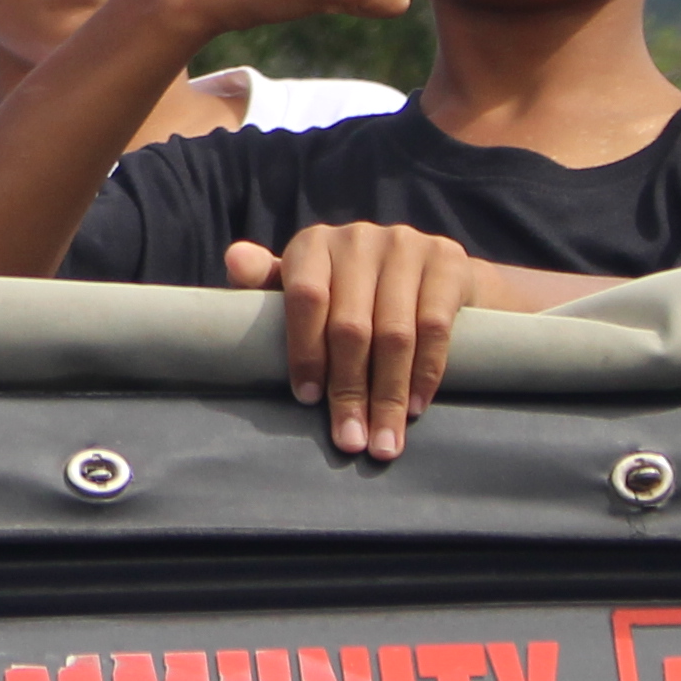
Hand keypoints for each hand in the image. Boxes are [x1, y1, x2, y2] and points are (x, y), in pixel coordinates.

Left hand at [226, 217, 467, 459]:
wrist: (432, 269)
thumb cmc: (351, 289)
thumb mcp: (306, 283)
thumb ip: (266, 283)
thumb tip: (234, 260)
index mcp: (314, 245)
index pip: (306, 299)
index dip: (306, 352)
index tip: (308, 400)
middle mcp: (358, 238)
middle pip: (351, 326)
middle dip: (349, 392)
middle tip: (350, 440)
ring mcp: (406, 244)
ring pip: (395, 333)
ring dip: (389, 396)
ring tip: (383, 442)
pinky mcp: (447, 259)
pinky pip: (435, 326)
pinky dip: (425, 374)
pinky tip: (415, 407)